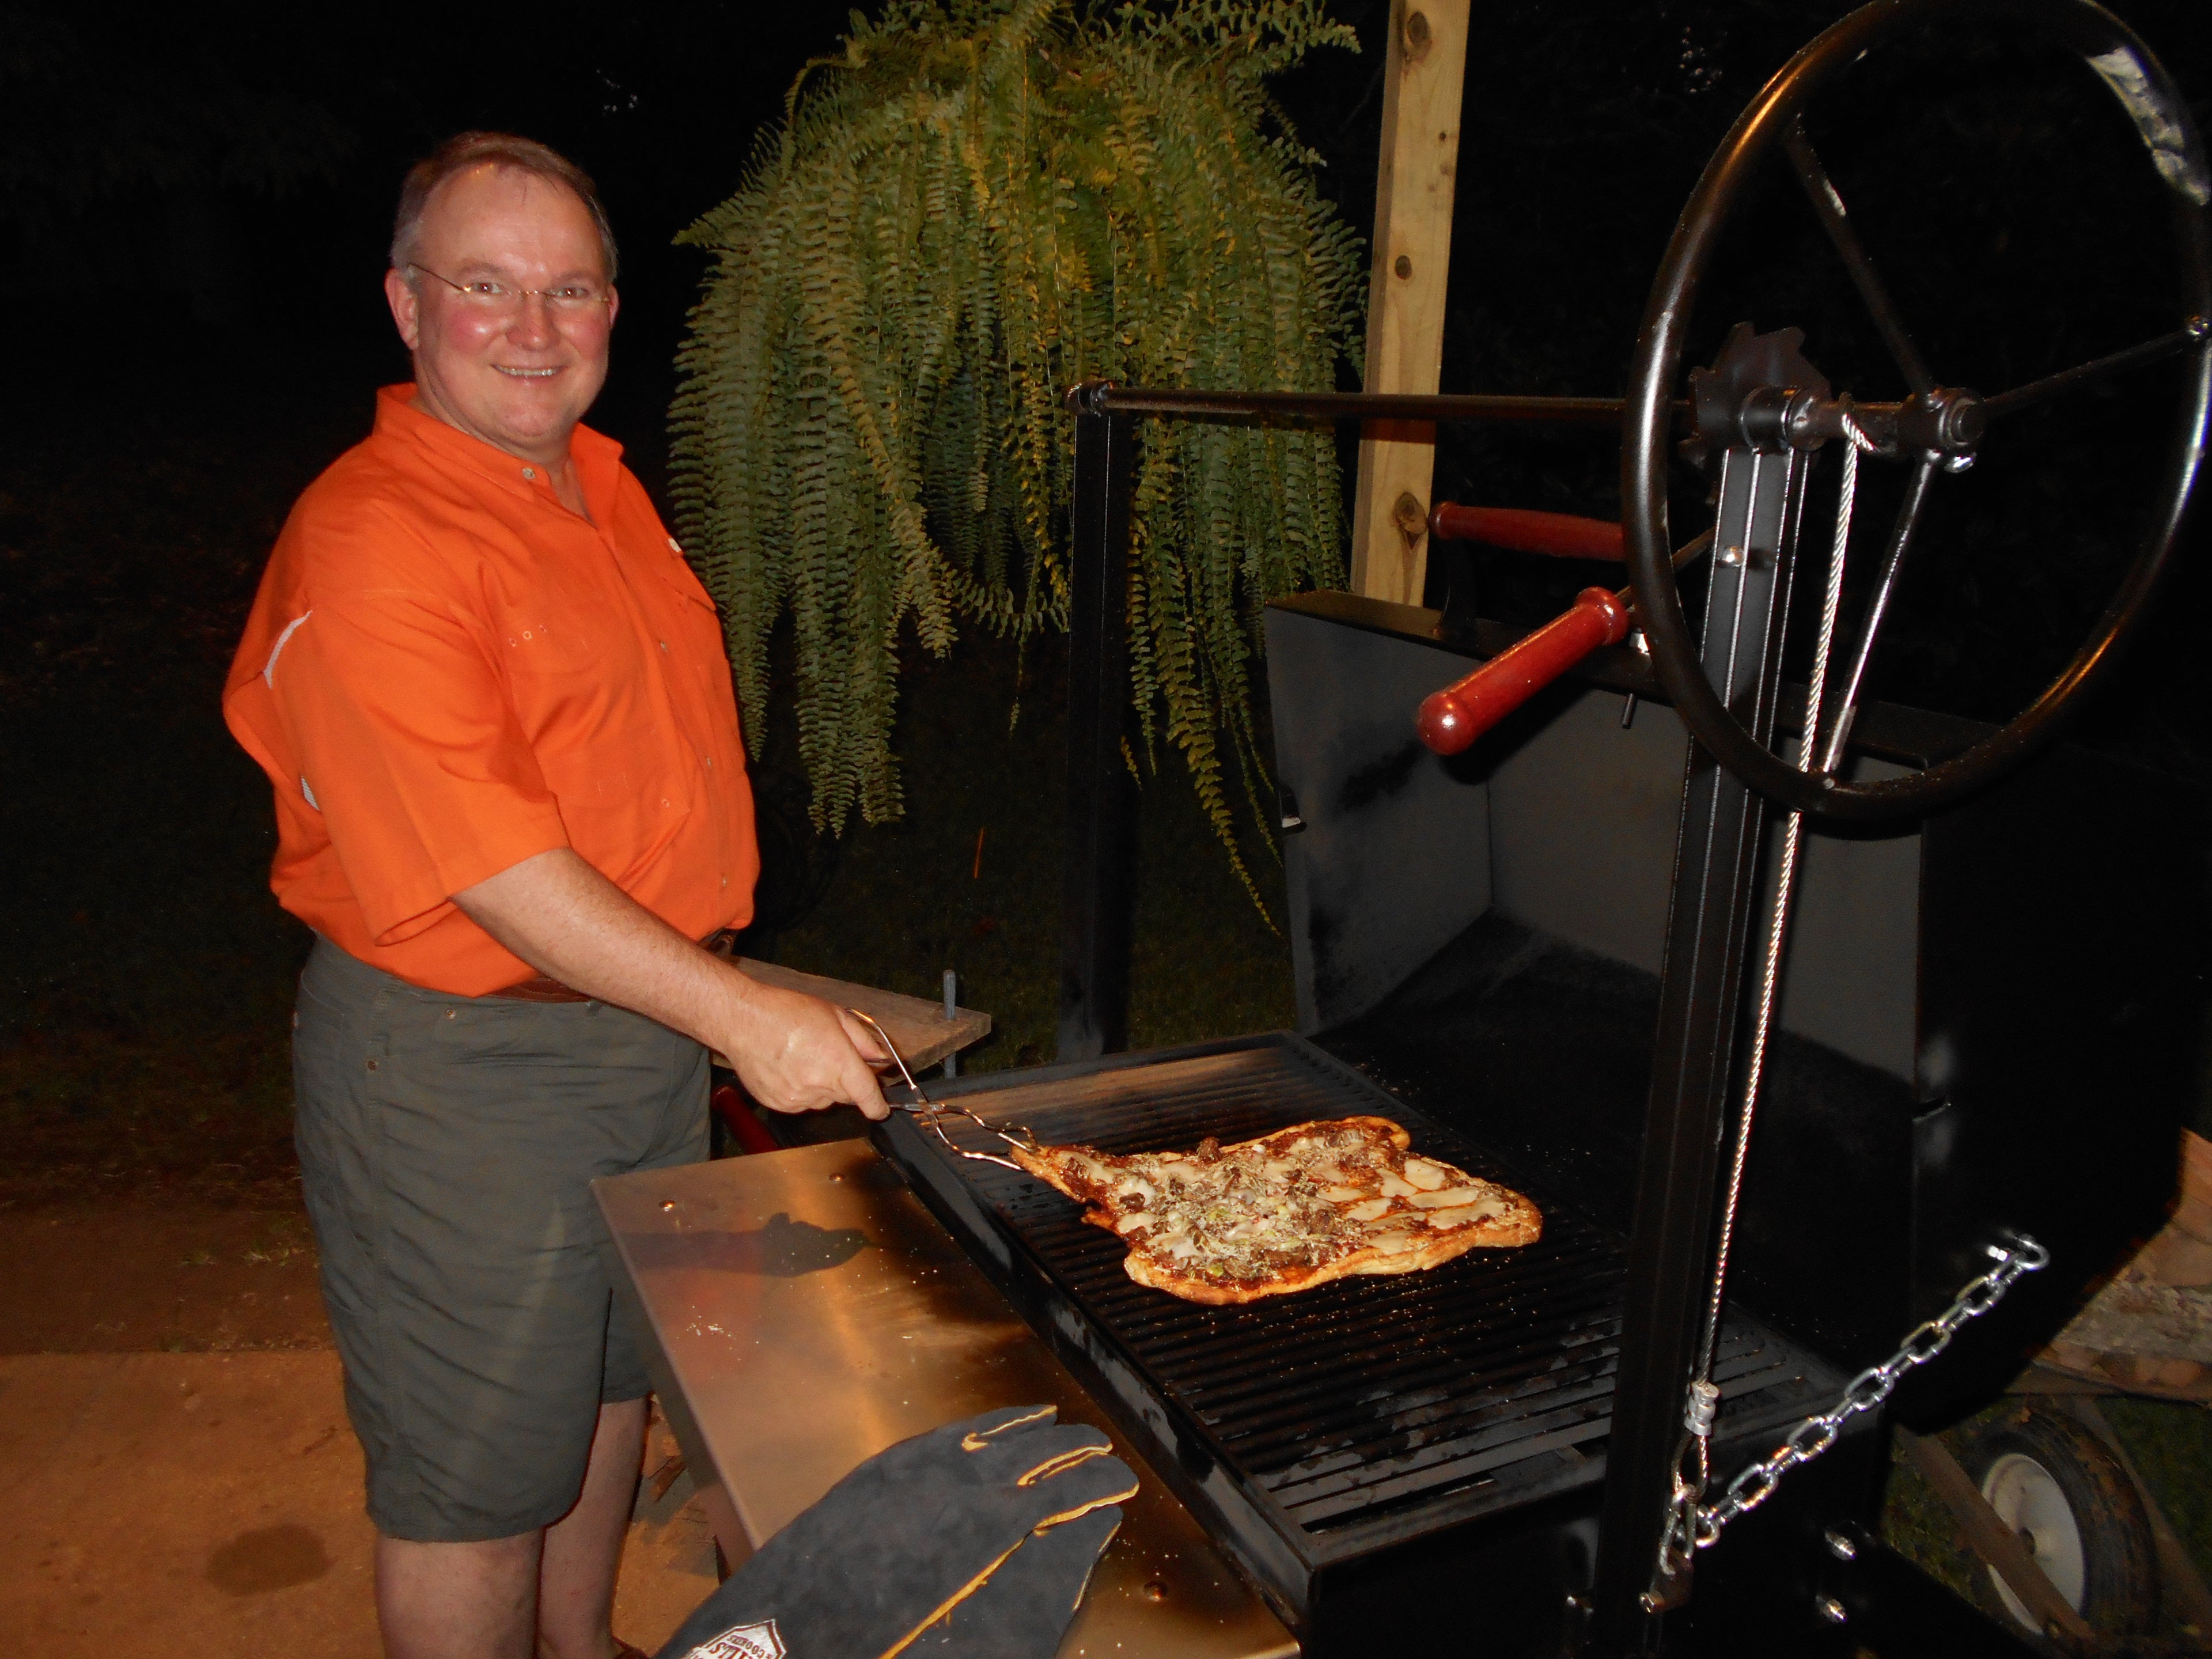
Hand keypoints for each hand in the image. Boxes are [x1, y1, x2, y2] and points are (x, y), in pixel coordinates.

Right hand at [719, 979, 890, 1119]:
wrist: (743, 1021)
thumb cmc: (786, 1013)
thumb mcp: (835, 1015)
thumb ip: (862, 1040)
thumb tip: (879, 1058)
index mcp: (838, 1061)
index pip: (867, 1096)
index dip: (878, 1106)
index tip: (880, 1109)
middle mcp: (819, 1084)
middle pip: (846, 1097)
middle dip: (845, 1082)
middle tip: (829, 1056)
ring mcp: (797, 1098)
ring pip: (822, 1101)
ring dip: (821, 1087)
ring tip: (804, 1058)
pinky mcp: (778, 1104)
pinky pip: (800, 1103)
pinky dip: (800, 1091)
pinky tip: (789, 1068)